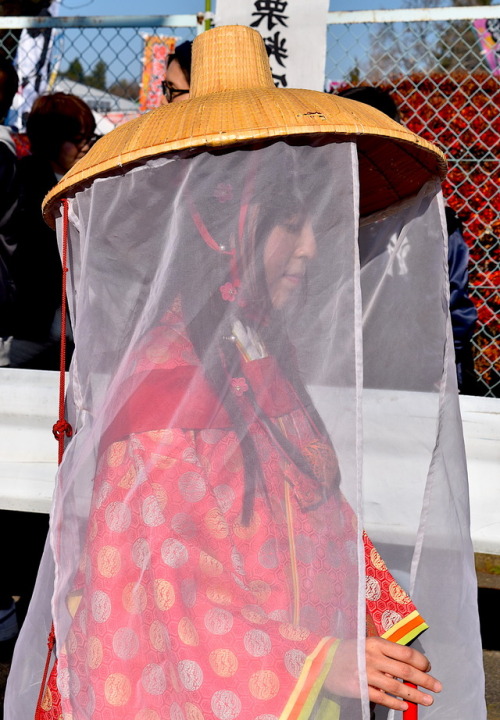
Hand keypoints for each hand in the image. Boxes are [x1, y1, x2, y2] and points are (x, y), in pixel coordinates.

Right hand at [325, 637, 441, 711]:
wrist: (323, 660)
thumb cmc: (350, 652)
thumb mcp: (368, 645)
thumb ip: (387, 655)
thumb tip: (410, 669)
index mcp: (376, 643)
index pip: (406, 653)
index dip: (422, 662)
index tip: (428, 668)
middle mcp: (373, 657)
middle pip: (406, 671)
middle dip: (426, 680)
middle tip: (438, 687)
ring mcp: (366, 673)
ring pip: (397, 687)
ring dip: (416, 695)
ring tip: (428, 700)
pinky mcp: (360, 688)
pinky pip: (383, 698)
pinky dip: (396, 703)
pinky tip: (405, 706)